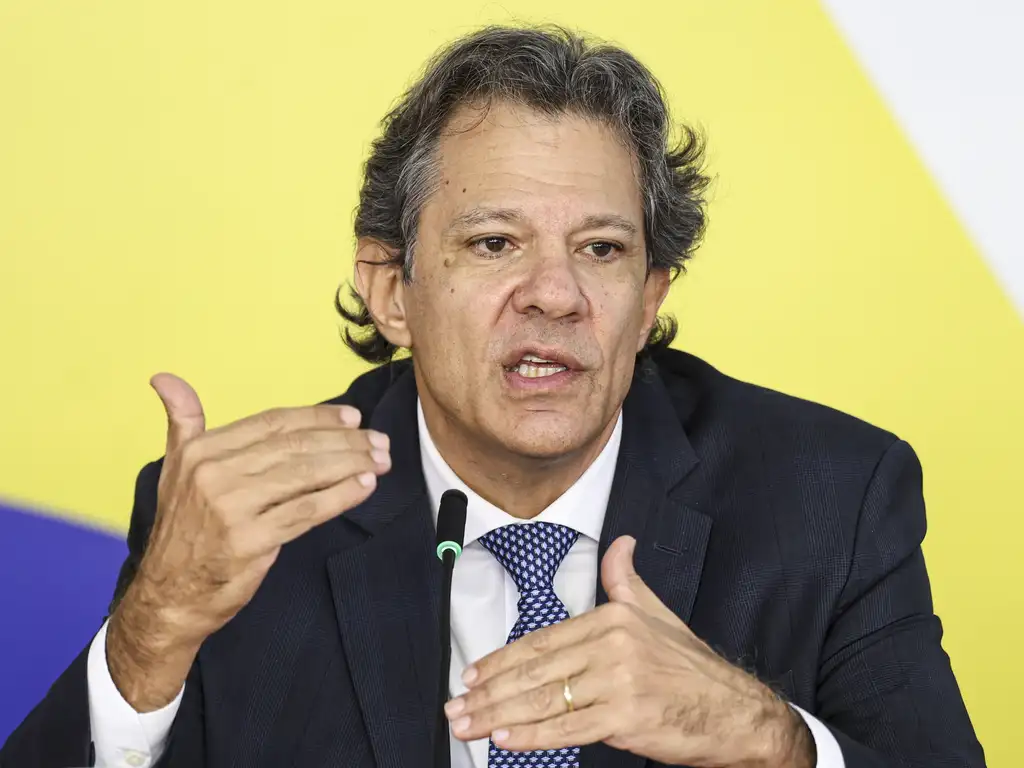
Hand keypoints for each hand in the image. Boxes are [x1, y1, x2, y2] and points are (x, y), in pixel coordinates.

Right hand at [107, 373, 390, 710]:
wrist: (168, 598)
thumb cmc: (183, 531)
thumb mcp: (174, 470)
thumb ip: (182, 423)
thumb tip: (163, 376)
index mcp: (200, 450)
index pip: (273, 422)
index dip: (318, 417)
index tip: (353, 418)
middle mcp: (213, 473)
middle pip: (295, 446)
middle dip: (345, 440)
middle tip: (379, 441)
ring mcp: (231, 507)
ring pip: (305, 474)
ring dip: (351, 464)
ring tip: (380, 461)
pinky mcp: (250, 540)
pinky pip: (306, 511)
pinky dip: (340, 496)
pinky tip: (364, 487)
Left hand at [444, 536, 814, 767]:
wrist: (736, 712)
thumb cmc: (692, 670)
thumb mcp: (657, 614)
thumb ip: (626, 580)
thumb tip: (619, 544)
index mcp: (612, 619)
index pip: (541, 641)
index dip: (501, 660)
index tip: (472, 674)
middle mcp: (612, 645)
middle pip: (535, 671)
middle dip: (488, 692)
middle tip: (457, 706)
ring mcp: (619, 682)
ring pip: (544, 700)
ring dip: (498, 716)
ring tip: (469, 725)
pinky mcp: (626, 718)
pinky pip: (567, 728)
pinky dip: (532, 736)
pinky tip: (505, 740)